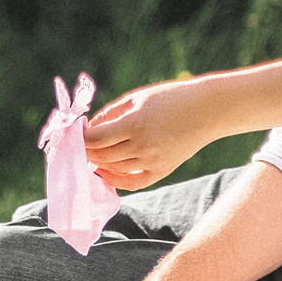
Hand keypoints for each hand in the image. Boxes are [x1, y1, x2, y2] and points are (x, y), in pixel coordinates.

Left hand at [84, 80, 219, 191]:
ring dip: (99, 164)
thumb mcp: (137, 98)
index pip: (97, 139)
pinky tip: (105, 173)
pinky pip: (133, 183)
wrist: (207, 110)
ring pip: (115, 170)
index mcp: (135, 123)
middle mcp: (143, 145)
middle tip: (78, 146)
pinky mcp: (162, 171)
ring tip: (90, 156)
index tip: (74, 134)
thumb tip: (89, 129)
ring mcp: (153, 161)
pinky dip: (116, 181)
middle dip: (87, 151)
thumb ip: (110, 113)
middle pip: (103, 156)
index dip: (82, 138)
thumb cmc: (170, 97)